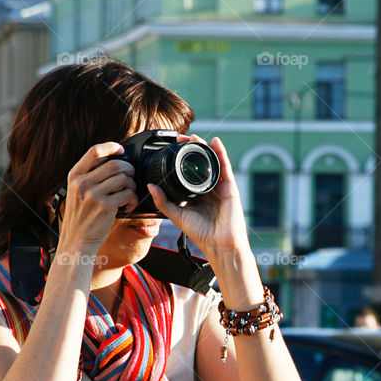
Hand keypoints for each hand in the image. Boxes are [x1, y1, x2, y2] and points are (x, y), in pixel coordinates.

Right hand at [57, 142, 137, 253]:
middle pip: (115, 164)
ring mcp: (93, 194)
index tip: (121, 150)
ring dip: (133, 185)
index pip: (94, 151)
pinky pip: (128, 194)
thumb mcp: (76, 192)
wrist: (77, 241)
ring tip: (130, 195)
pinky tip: (129, 206)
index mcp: (74, 176)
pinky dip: (133, 199)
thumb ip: (89, 177)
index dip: (111, 147)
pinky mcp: (105, 206)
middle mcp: (82, 183)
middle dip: (129, 169)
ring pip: (124, 178)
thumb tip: (113, 162)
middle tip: (131, 178)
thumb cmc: (80, 217)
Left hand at [147, 135, 249, 259]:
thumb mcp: (177, 215)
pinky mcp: (230, 187)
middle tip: (182, 138)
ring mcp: (220, 187)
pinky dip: (221, 153)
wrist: (219, 244)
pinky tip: (215, 142)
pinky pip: (225, 166)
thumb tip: (150, 186)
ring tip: (194, 137)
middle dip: (192, 149)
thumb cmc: (202, 233)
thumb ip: (163, 201)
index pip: (188, 172)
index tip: (172, 147)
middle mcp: (208, 189)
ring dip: (204, 147)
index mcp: (196, 195)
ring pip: (212, 162)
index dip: (181, 159)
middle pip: (200, 164)